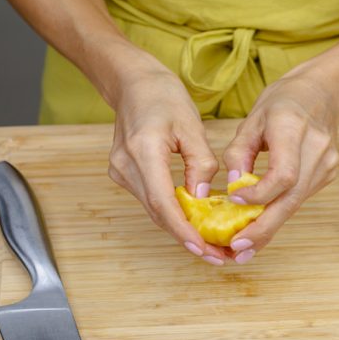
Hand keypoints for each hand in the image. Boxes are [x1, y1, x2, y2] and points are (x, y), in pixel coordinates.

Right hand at [103, 55, 227, 263]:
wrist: (133, 83)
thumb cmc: (164, 96)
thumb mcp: (192, 126)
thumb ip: (200, 164)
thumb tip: (203, 201)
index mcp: (143, 151)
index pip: (163, 202)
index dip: (183, 230)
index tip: (204, 249)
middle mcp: (125, 166)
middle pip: (157, 212)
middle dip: (187, 237)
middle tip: (218, 256)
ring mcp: (120, 171)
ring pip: (154, 209)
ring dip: (181, 228)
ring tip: (211, 245)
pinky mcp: (123, 173)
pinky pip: (151, 199)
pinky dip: (172, 212)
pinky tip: (194, 222)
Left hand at [222, 72, 338, 262]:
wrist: (321, 94)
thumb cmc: (282, 103)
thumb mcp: (251, 119)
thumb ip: (239, 153)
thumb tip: (232, 186)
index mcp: (293, 128)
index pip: (283, 174)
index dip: (258, 194)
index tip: (233, 199)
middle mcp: (316, 149)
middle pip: (291, 198)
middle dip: (263, 227)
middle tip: (238, 247)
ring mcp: (326, 165)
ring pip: (295, 204)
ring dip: (268, 226)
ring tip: (244, 246)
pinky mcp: (326, 175)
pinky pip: (298, 200)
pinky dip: (278, 214)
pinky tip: (260, 225)